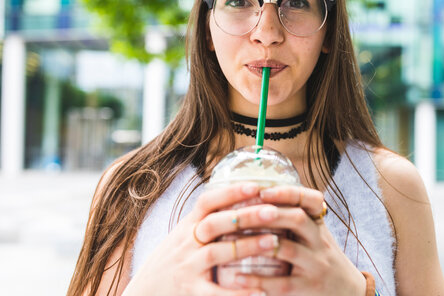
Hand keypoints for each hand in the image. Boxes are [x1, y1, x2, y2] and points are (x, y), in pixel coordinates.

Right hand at [123, 182, 269, 295]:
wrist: (142, 294)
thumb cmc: (170, 262)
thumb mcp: (182, 236)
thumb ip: (205, 220)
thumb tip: (239, 197)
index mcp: (187, 228)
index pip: (206, 202)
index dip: (230, 192)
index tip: (256, 185)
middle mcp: (185, 245)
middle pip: (215, 224)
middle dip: (245, 216)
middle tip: (273, 210)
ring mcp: (186, 268)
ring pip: (216, 253)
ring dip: (246, 246)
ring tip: (274, 241)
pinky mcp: (190, 294)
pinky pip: (215, 294)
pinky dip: (238, 293)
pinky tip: (261, 292)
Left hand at [228, 186, 367, 295]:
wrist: (348, 291)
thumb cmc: (319, 257)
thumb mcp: (314, 233)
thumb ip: (293, 217)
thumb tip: (253, 194)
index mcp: (318, 223)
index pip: (310, 199)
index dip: (287, 192)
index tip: (262, 190)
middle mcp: (320, 241)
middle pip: (297, 219)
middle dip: (267, 214)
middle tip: (240, 213)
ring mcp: (316, 265)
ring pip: (289, 249)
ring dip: (259, 243)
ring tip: (233, 240)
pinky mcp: (308, 288)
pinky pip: (282, 283)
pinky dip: (258, 279)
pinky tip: (237, 277)